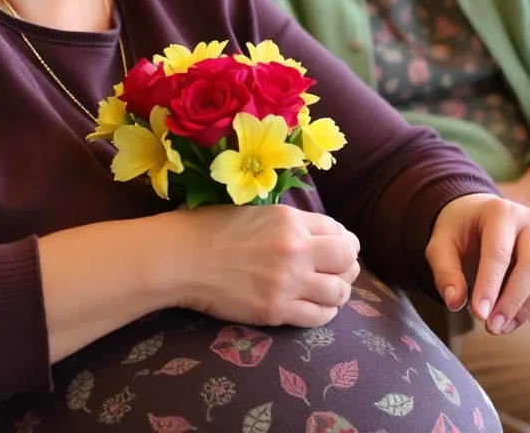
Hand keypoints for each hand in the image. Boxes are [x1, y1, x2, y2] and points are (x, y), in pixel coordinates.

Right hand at [171, 204, 359, 327]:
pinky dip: (324, 312)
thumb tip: (316, 234)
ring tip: (328, 290)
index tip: (337, 249)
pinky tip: (316, 307)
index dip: (343, 242)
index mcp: (290, 219)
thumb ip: (289, 223)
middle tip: (339, 271)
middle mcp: (296, 249)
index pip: (339, 232)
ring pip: (339, 292)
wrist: (181, 257)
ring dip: (338, 291)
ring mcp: (287, 282)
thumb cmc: (211, 228)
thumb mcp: (257, 211)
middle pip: (348, 261)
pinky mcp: (275, 310)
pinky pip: (319, 317)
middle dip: (348, 266)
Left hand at [426, 193, 529, 335]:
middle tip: (492, 327)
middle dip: (513, 302)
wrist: (480, 215)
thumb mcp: (441, 245)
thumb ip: (445, 272)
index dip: (489, 286)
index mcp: (500, 212)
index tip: (479, 314)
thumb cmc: (461, 232)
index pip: (498, 252)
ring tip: (506, 325)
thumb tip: (455, 302)